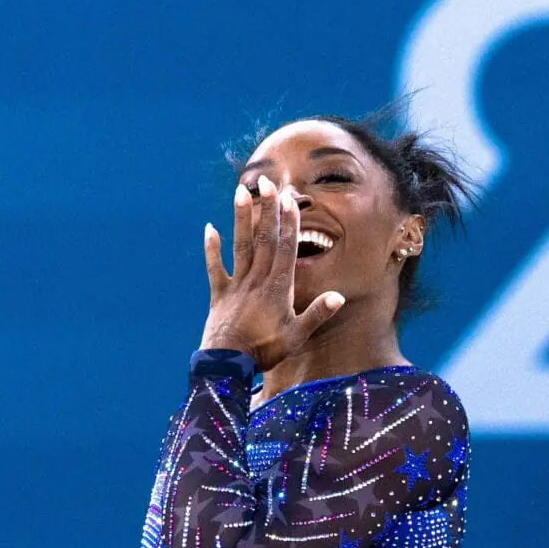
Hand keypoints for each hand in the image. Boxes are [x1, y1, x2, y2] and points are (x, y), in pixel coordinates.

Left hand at [200, 175, 343, 370]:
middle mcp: (257, 280)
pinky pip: (215, 268)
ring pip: (240, 246)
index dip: (288, 223)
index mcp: (278, 288)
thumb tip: (338, 297)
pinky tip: (210, 229)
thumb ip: (317, 314)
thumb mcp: (297, 337)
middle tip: (268, 183)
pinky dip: (212, 249)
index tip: (290, 199)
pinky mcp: (219, 294)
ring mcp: (236, 285)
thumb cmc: (265, 352)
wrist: (228, 364)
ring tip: (241, 192)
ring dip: (241, 219)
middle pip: (264, 239)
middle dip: (267, 210)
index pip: (285, 248)